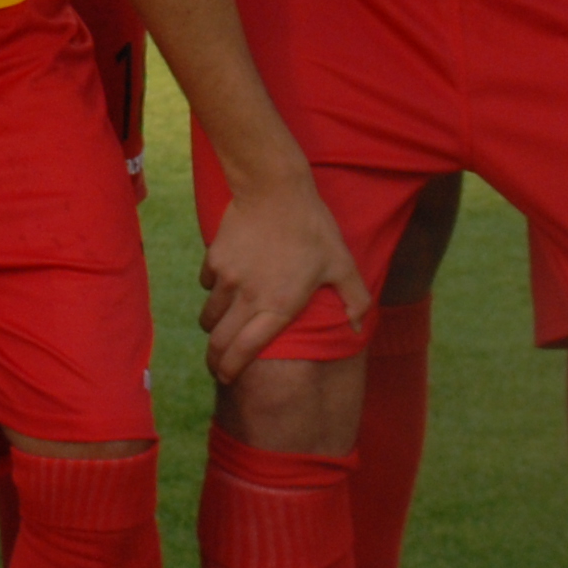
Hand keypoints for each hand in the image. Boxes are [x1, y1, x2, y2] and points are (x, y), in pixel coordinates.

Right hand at [196, 166, 372, 384]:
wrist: (273, 190)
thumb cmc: (312, 229)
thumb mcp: (342, 264)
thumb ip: (355, 300)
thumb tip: (358, 328)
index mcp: (278, 306)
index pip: (246, 349)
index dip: (231, 369)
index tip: (226, 378)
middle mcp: (248, 297)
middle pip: (220, 339)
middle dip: (215, 358)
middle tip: (216, 365)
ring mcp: (227, 278)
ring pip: (211, 314)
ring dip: (215, 325)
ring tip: (222, 325)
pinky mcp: (214, 259)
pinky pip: (208, 284)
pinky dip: (214, 290)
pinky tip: (225, 282)